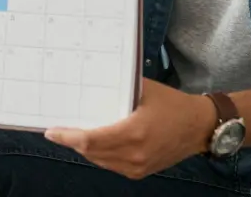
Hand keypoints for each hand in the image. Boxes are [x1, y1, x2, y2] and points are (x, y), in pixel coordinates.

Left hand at [45, 79, 216, 179]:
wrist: (200, 127)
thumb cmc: (173, 105)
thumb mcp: (145, 90)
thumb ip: (119, 88)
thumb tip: (92, 79)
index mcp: (133, 133)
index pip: (90, 140)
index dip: (67, 137)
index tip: (51, 131)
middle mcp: (134, 154)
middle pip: (91, 152)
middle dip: (72, 142)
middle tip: (59, 130)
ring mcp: (137, 167)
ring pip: (99, 161)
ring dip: (85, 149)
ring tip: (74, 134)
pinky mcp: (140, 172)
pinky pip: (111, 165)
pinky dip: (100, 155)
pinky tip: (95, 143)